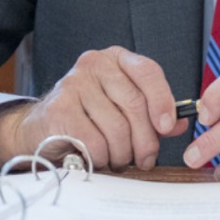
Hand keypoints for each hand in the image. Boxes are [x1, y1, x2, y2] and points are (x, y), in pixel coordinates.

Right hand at [0, 47, 185, 171]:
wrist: (40, 129)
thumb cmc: (89, 117)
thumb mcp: (123, 109)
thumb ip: (154, 113)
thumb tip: (180, 123)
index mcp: (116, 59)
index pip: (148, 72)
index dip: (163, 101)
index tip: (168, 127)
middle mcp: (94, 65)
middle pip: (135, 104)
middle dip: (146, 139)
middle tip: (146, 159)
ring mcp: (73, 84)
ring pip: (117, 127)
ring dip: (123, 153)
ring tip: (120, 161)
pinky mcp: (59, 110)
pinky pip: (95, 141)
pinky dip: (102, 157)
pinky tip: (99, 159)